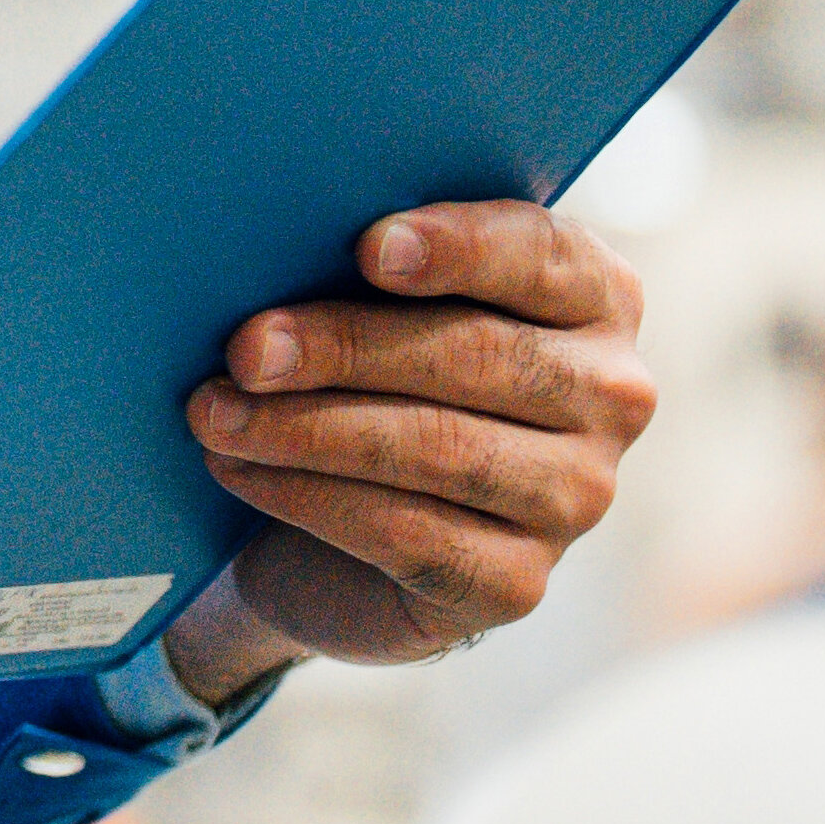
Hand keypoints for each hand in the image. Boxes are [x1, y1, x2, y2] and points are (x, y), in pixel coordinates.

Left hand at [153, 201, 653, 701]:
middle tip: (244, 350)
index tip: (369, 248)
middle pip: (477, 355)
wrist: (343, 532)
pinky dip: (308, 497)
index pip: (545, 256)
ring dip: (307, 430)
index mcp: (593, 297)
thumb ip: (367, 263)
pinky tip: (239, 470)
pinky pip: (410, 533)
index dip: (460, 248)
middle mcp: (611, 395)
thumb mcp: (375, 303)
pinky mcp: (517, 582)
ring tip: (214, 414)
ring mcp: (577, 496)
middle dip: (345, 347)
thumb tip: (275, 241)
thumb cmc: (363, 377)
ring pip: (440, 449)